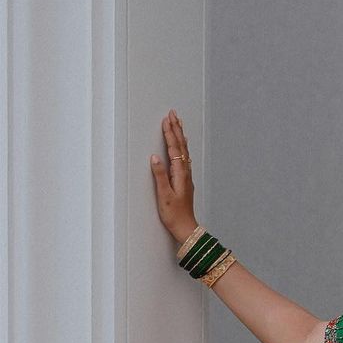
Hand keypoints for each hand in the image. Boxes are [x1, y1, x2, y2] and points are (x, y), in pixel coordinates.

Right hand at [150, 109, 198, 243]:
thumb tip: (155, 158)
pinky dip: (183, 148)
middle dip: (176, 129)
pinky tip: (183, 146)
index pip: (174, 149)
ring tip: (178, 123)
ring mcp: (186, 177)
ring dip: (181, 136)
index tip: (166, 120)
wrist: (186, 228)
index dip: (170, 134)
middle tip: (173, 114)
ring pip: (184, 152)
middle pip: (181, 147)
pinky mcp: (185, 182)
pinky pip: (185, 159)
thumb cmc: (174, 215)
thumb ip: (160, 176)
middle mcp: (185, 173)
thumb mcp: (164, 195)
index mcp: (180, 175)